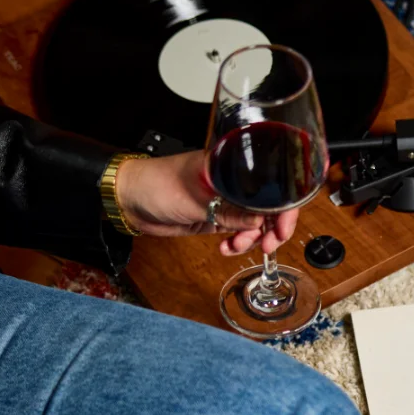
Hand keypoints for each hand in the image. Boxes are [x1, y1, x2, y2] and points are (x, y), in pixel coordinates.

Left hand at [114, 152, 298, 256]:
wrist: (130, 199)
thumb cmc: (156, 184)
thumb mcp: (196, 199)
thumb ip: (229, 211)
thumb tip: (260, 222)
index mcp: (233, 167)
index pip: (272, 185)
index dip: (284, 207)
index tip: (282, 229)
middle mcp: (234, 183)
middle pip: (269, 206)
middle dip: (272, 228)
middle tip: (267, 245)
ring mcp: (227, 201)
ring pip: (255, 223)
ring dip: (251, 239)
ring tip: (236, 245)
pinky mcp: (217, 216)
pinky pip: (238, 232)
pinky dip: (237, 243)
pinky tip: (227, 247)